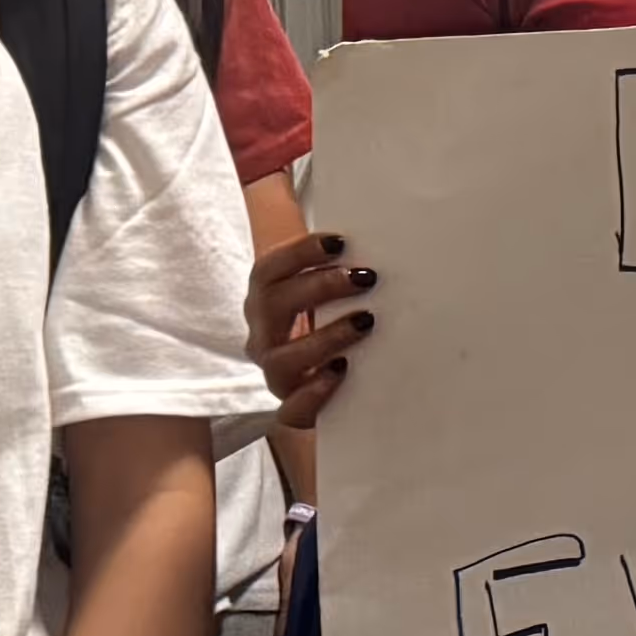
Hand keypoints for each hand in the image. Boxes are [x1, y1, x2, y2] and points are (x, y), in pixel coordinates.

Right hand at [247, 233, 372, 431]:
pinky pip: (291, 409)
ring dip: (324, 337)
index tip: (340, 242)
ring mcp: (275, 371)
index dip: (300, 252)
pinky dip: (314, 392)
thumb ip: (339, 265)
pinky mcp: (292, 406)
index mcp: (266, 297)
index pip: (270, 269)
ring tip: (364, 323)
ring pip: (281, 359)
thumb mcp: (331, 289)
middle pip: (272, 306)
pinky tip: (342, 371)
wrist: (323, 375)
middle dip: (319, 287)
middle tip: (364, 277)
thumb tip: (373, 225)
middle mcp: (262, 334)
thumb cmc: (333, 318)